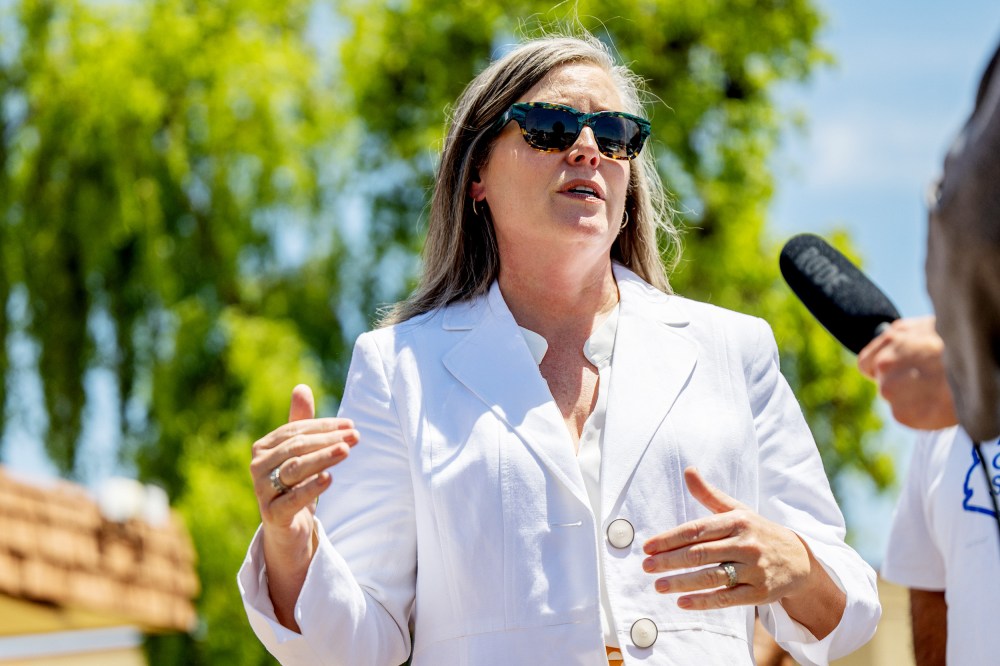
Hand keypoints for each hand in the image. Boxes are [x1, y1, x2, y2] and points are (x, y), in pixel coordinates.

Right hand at [249, 384, 358, 627]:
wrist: (287, 528)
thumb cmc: (295, 485)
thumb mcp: (299, 454)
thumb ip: (301, 422)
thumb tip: (302, 387)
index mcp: (264, 447)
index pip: (297, 430)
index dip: (325, 426)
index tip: (352, 426)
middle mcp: (258, 466)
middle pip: (297, 447)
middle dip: (328, 440)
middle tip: (356, 437)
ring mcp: (262, 491)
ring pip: (295, 469)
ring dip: (322, 458)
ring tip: (346, 451)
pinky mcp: (271, 514)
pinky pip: (291, 499)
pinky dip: (310, 488)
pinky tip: (329, 478)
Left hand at [642, 468, 843, 638]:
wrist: (799, 560)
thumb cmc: (758, 532)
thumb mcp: (737, 510)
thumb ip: (709, 494)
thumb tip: (688, 470)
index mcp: (737, 521)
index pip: (696, 530)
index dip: (669, 539)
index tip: (648, 547)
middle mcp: (745, 544)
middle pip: (700, 553)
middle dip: (670, 561)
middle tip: (647, 566)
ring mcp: (753, 570)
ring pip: (711, 577)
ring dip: (681, 582)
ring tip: (658, 585)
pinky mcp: (759, 593)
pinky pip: (727, 598)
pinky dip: (703, 601)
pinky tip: (682, 602)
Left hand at [856, 317, 956, 429]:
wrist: (982, 368)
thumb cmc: (961, 345)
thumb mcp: (928, 327)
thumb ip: (905, 338)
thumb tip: (895, 345)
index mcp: (891, 338)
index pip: (867, 363)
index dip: (887, 371)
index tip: (903, 374)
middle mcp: (885, 362)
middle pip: (883, 384)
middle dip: (901, 385)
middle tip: (929, 383)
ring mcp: (891, 388)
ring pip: (894, 400)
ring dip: (911, 400)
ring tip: (937, 391)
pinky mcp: (902, 412)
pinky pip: (905, 416)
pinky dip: (920, 415)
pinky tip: (939, 403)